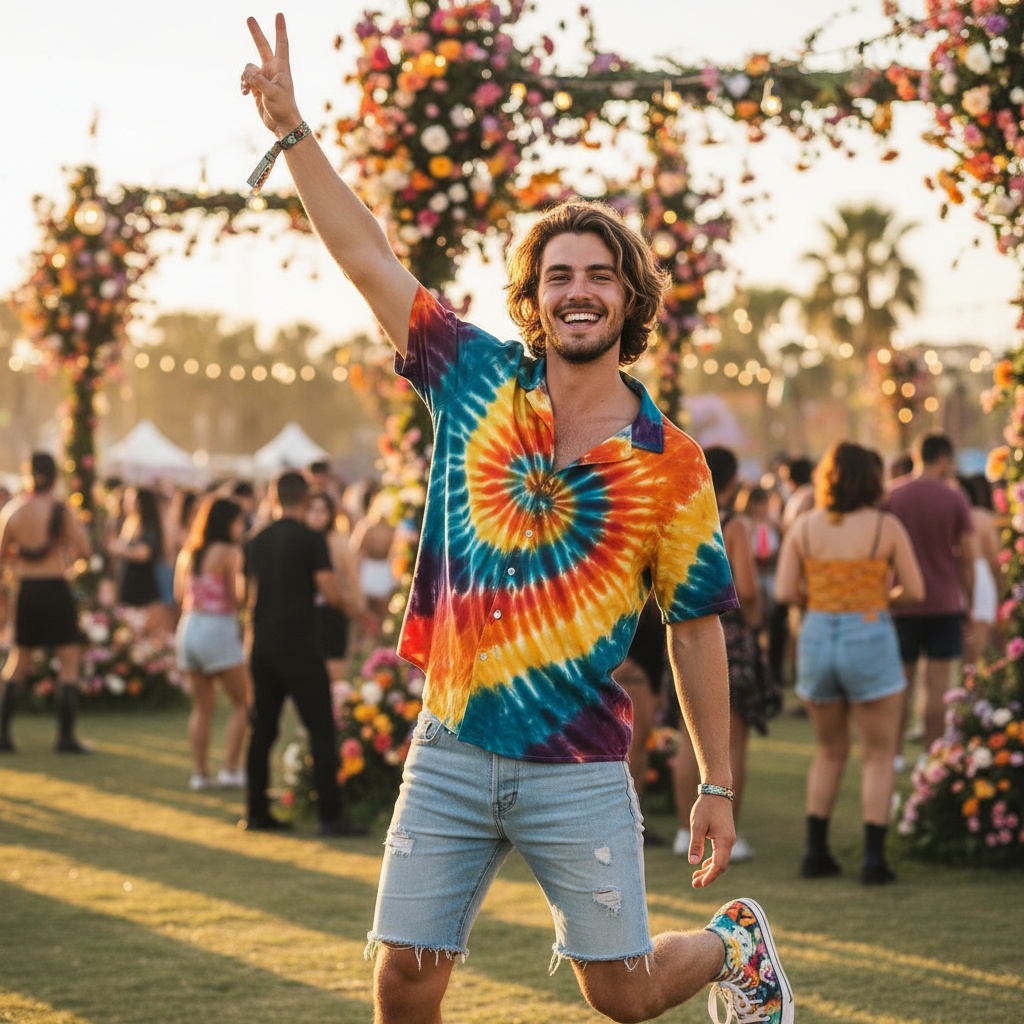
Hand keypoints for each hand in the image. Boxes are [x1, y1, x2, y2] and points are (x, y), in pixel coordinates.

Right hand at [241, 13, 301, 136]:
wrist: (282, 125)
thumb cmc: (283, 108)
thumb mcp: (271, 93)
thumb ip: (258, 81)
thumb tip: (246, 73)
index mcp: (281, 68)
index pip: (281, 44)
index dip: (280, 29)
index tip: (279, 14)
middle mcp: (272, 70)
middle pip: (262, 47)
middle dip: (255, 33)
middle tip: (249, 18)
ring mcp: (264, 78)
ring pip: (248, 68)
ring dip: (244, 77)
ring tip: (247, 89)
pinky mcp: (257, 87)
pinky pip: (245, 79)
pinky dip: (242, 84)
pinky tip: (244, 93)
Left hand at [688, 795, 735, 889]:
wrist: (717, 792)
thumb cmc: (706, 807)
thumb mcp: (697, 825)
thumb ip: (696, 844)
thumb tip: (693, 863)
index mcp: (724, 841)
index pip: (719, 865)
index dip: (710, 876)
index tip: (700, 884)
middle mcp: (729, 842)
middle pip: (720, 865)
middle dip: (708, 876)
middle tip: (694, 884)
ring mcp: (729, 839)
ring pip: (720, 860)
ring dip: (709, 869)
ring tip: (695, 877)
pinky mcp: (725, 836)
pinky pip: (720, 853)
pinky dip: (712, 860)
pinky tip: (703, 864)